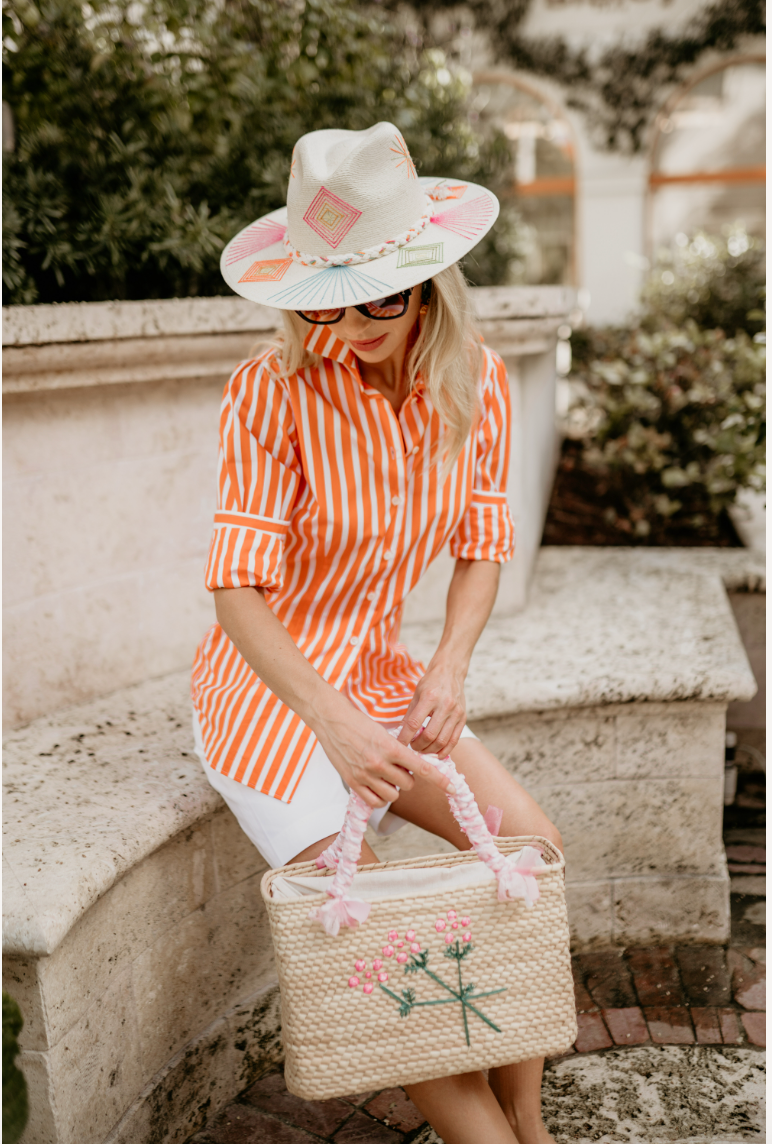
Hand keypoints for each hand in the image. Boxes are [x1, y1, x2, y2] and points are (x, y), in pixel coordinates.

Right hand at [316, 701, 454, 808]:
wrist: (331, 720)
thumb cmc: (359, 723)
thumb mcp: (384, 732)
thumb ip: (399, 751)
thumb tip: (414, 766)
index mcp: (390, 747)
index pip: (422, 768)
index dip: (440, 780)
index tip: (453, 788)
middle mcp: (379, 763)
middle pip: (408, 784)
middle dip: (407, 778)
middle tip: (398, 767)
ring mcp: (365, 775)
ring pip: (393, 795)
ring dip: (394, 787)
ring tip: (385, 774)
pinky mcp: (353, 782)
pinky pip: (375, 801)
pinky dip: (380, 796)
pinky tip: (376, 785)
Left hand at [397, 658, 466, 757]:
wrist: (450, 672)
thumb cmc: (431, 683)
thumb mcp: (416, 694)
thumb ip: (410, 714)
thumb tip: (401, 734)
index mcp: (429, 697)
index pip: (414, 723)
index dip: (405, 737)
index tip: (399, 745)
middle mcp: (445, 705)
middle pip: (430, 735)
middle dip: (418, 746)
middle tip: (411, 747)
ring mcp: (456, 713)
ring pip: (442, 741)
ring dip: (430, 750)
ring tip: (422, 750)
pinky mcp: (463, 718)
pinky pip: (454, 740)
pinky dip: (444, 750)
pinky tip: (436, 754)